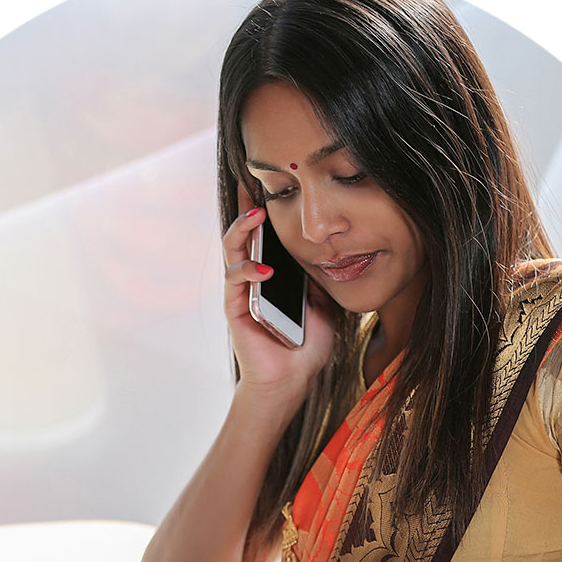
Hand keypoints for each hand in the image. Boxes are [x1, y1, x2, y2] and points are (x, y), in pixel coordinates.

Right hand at [223, 194, 335, 397]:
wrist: (290, 380)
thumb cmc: (306, 346)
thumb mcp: (325, 304)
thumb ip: (321, 277)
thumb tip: (329, 249)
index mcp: (272, 274)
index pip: (266, 234)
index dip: (266, 209)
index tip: (273, 180)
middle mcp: (253, 277)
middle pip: (244, 233)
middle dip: (248, 207)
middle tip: (258, 183)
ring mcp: (241, 291)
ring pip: (233, 250)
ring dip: (242, 229)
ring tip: (257, 214)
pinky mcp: (234, 308)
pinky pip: (234, 280)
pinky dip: (248, 271)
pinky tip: (265, 270)